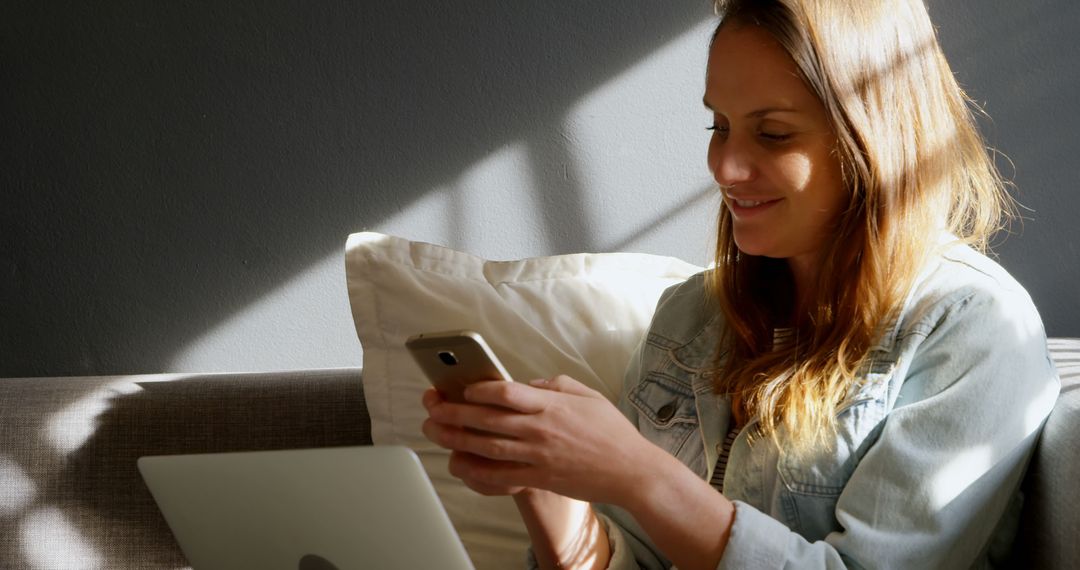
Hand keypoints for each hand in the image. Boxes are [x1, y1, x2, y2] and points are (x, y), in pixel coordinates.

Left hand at [420, 375, 660, 506]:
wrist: (632, 472)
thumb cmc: (612, 432)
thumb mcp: (588, 395)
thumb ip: (555, 385)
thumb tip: (528, 383)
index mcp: (552, 405)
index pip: (506, 393)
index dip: (479, 389)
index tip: (463, 387)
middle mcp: (541, 430)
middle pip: (487, 419)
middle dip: (454, 412)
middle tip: (432, 407)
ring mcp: (539, 457)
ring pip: (487, 448)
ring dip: (456, 439)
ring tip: (434, 432)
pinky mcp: (539, 479)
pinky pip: (500, 477)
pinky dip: (476, 471)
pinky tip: (459, 464)